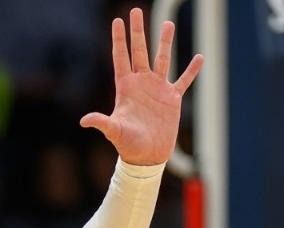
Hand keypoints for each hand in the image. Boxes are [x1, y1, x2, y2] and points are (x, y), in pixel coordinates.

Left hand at [79, 11, 202, 166]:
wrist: (146, 157)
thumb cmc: (127, 145)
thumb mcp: (114, 132)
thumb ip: (102, 123)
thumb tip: (84, 120)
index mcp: (125, 87)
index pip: (120, 57)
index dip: (119, 39)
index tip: (117, 20)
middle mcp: (141, 83)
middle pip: (139, 51)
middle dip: (138, 31)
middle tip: (136, 10)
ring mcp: (157, 89)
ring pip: (163, 59)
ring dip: (165, 42)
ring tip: (167, 23)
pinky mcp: (172, 99)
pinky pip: (184, 80)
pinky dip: (192, 70)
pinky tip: (199, 57)